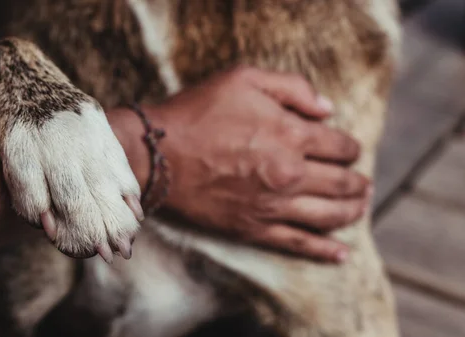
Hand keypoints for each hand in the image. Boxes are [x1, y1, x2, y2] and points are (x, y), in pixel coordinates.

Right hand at [149, 67, 370, 262]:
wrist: (156, 155)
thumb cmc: (197, 112)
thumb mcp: (243, 79)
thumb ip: (292, 88)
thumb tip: (328, 109)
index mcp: (292, 135)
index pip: (341, 146)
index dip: (350, 147)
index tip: (347, 148)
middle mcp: (290, 174)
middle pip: (343, 183)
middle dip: (358, 182)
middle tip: (363, 182)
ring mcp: (272, 206)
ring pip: (329, 216)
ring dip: (352, 212)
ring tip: (361, 208)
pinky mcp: (253, 229)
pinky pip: (298, 244)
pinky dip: (324, 251)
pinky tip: (341, 255)